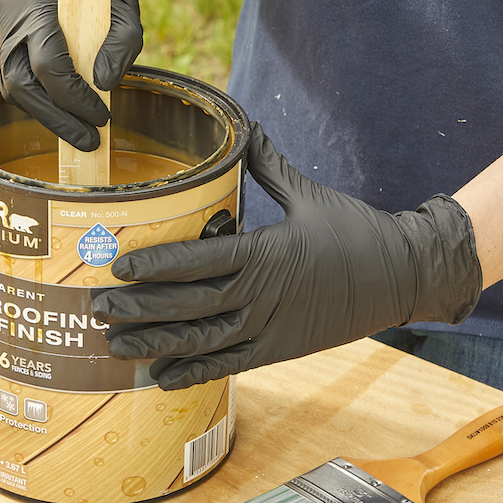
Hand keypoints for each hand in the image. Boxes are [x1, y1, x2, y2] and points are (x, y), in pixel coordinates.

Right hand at [0, 0, 142, 150]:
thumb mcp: (128, 6)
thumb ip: (122, 45)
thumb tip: (103, 85)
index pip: (46, 61)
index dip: (73, 97)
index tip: (101, 117)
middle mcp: (7, 7)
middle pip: (19, 81)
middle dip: (55, 118)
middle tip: (89, 140)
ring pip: (10, 84)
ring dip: (45, 114)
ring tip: (79, 132)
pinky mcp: (0, 32)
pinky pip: (12, 75)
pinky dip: (38, 98)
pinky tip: (64, 110)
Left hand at [91, 123, 482, 388]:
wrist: (403, 277)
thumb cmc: (355, 231)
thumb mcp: (308, 194)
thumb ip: (267, 164)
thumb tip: (243, 126)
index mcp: (267, 253)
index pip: (200, 261)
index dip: (157, 266)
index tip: (119, 266)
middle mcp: (264, 296)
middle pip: (190, 306)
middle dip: (140, 307)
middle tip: (98, 305)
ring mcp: (271, 328)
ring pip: (203, 342)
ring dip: (156, 343)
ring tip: (114, 344)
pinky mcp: (280, 350)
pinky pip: (229, 366)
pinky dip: (193, 373)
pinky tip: (159, 376)